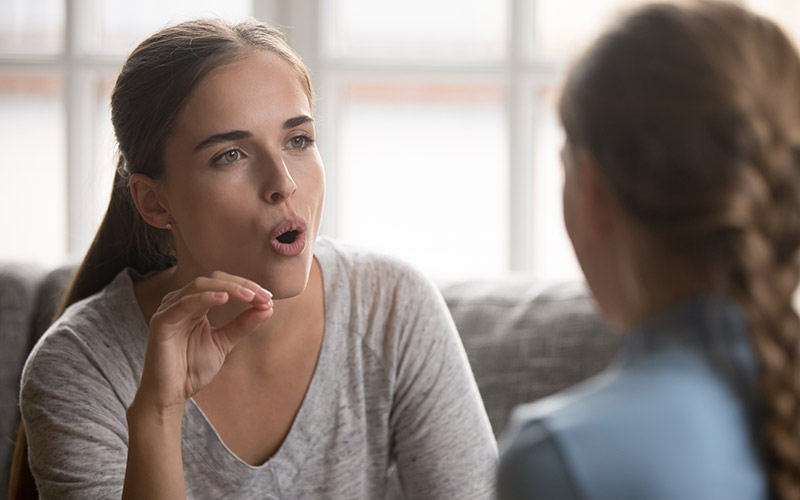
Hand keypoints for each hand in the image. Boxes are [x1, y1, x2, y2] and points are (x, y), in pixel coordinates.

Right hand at [134, 271, 272, 414]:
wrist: (171, 395)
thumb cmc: (192, 369)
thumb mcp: (224, 342)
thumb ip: (242, 324)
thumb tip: (267, 307)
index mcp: (195, 304)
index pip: (223, 285)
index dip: (246, 287)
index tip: (268, 297)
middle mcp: (181, 302)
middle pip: (214, 280)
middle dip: (241, 285)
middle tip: (263, 296)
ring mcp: (170, 310)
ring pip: (200, 286)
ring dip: (229, 288)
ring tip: (250, 296)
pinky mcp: (161, 322)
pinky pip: (184, 304)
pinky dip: (205, 298)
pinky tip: (224, 299)